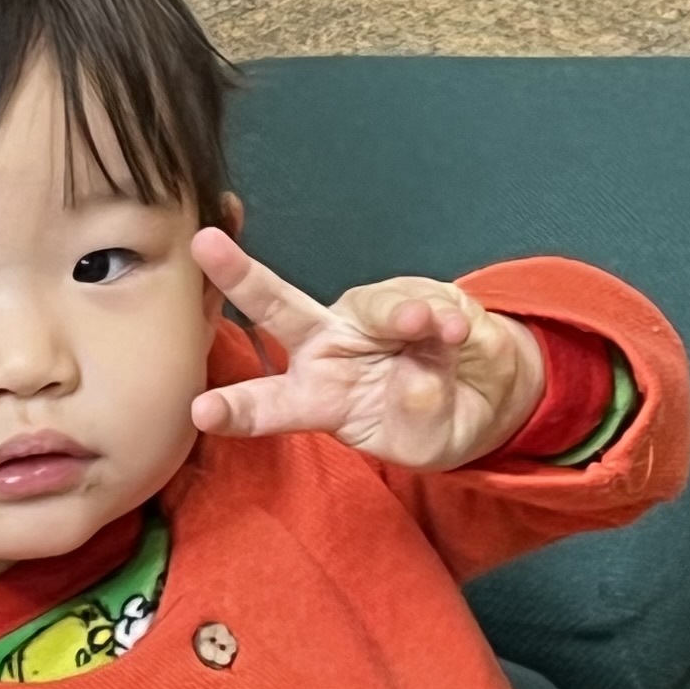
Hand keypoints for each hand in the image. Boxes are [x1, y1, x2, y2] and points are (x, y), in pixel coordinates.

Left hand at [190, 232, 543, 471]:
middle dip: (241, 275)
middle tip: (206, 243)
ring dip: (400, 315)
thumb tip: (415, 379)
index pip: (268, 404)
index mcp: (315, 395)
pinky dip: (444, 320)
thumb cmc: (433, 424)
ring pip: (370, 305)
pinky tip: (457, 333)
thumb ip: (415, 421)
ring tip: (426, 327)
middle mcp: (329, 346)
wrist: (488, 392)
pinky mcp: (417, 294)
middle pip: (279, 308)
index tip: (201, 412)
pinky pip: (427, 303)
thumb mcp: (424, 445)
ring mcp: (370, 317)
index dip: (236, 409)